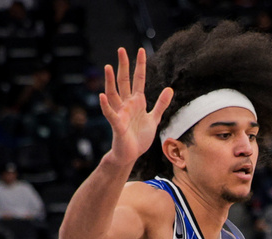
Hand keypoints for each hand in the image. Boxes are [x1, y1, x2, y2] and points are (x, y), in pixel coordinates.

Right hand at [99, 47, 173, 165]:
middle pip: (124, 81)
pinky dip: (105, 105)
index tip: (141, 50)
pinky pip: (110, 114)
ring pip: (114, 94)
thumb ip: (161, 104)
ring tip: (108, 67)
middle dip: (123, 66)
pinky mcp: (117, 125)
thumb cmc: (139, 137)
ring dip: (110, 81)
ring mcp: (120, 113)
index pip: (138, 80)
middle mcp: (127, 104)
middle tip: (121, 49)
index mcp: (136, 102)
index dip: (140, 66)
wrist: (131, 154)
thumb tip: (169, 89)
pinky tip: (101, 96)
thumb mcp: (154, 118)